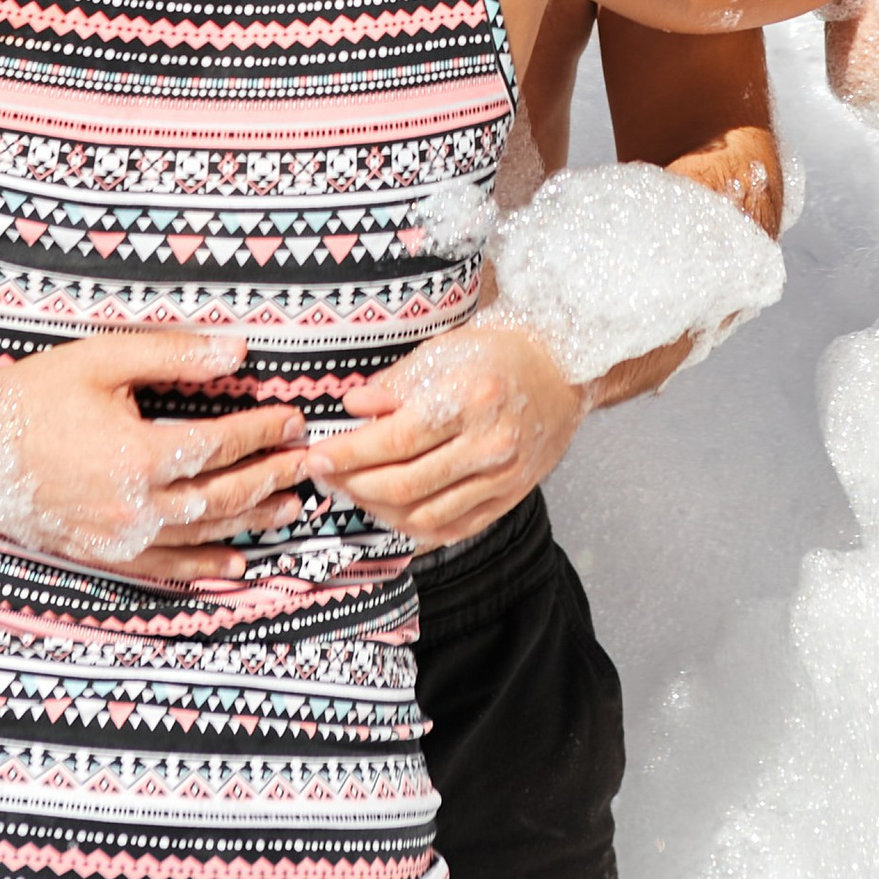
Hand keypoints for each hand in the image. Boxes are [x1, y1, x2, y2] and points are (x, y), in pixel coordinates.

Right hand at [0, 328, 309, 584]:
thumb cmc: (37, 393)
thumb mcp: (105, 358)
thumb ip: (175, 355)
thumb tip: (236, 350)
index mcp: (137, 454)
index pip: (220, 445)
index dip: (262, 432)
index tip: (291, 419)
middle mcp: (133, 505)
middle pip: (221, 496)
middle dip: (270, 478)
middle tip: (306, 465)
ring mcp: (116, 536)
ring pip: (200, 536)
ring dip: (250, 522)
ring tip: (289, 508)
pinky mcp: (99, 554)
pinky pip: (163, 566)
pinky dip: (203, 566)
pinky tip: (234, 562)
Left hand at [320, 312, 589, 550]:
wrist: (562, 371)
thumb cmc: (498, 353)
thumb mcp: (443, 350)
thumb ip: (395, 384)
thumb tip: (353, 408)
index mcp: (469, 399)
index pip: (394, 440)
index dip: (348, 454)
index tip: (316, 457)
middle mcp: (489, 444)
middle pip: (404, 485)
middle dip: (354, 484)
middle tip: (325, 476)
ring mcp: (502, 478)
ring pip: (424, 515)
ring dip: (378, 509)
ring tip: (354, 490)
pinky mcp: (508, 498)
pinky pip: (452, 528)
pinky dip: (414, 527)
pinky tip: (390, 511)